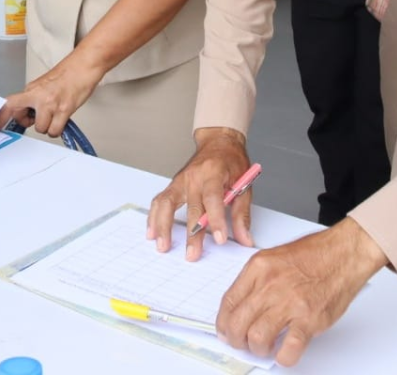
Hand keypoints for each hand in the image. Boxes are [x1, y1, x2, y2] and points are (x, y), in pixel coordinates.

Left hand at [0, 53, 103, 137]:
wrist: (84, 65)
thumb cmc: (69, 73)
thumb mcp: (45, 83)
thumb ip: (34, 97)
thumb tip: (28, 113)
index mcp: (31, 89)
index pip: (9, 103)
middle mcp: (38, 96)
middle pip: (23, 120)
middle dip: (31, 123)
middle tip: (41, 115)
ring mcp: (50, 103)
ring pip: (40, 128)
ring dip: (49, 126)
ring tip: (57, 114)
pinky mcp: (63, 109)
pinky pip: (54, 130)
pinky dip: (58, 129)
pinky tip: (63, 119)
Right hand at [147, 128, 254, 258]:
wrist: (219, 142)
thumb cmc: (232, 161)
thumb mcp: (245, 183)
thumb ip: (242, 213)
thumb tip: (244, 239)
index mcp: (214, 173)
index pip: (213, 198)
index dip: (216, 219)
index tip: (220, 239)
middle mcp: (194, 176)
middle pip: (192, 207)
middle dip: (192, 233)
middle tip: (193, 254)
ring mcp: (181, 180)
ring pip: (167, 203)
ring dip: (163, 226)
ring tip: (163, 246)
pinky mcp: (174, 185)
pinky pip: (160, 201)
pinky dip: (154, 218)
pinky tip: (152, 233)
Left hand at [217, 219, 387, 364]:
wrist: (344, 253)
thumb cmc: (315, 254)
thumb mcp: (275, 256)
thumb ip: (257, 279)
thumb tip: (242, 305)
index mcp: (259, 267)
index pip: (228, 302)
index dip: (223, 323)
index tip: (226, 331)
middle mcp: (271, 285)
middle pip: (238, 323)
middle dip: (237, 340)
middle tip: (244, 343)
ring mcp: (290, 302)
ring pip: (257, 338)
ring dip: (259, 349)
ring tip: (266, 347)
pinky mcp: (310, 319)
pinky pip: (288, 349)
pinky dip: (284, 358)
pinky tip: (285, 353)